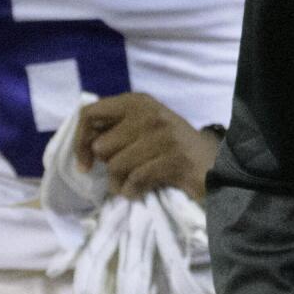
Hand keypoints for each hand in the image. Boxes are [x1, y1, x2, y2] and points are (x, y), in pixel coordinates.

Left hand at [73, 93, 221, 199]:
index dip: (80, 141)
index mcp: (137, 102)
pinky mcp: (174, 158)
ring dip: (120, 183)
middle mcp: (149, 113)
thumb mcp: (142, 127)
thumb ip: (115, 129)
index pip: (90, 113)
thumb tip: (83, 145)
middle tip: (124, 172)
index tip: (85, 164)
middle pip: (102, 147)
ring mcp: (163, 135)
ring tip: (133, 184)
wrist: (213, 162)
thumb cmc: (170, 146)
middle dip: (109, 166)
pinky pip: (135, 179)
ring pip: (116, 166)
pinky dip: (133, 191)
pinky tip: (141, 191)